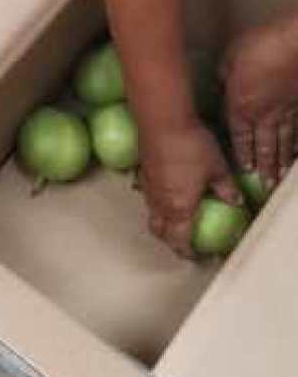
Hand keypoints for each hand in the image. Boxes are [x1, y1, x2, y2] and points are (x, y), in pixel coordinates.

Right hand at [140, 119, 238, 256]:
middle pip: (160, 231)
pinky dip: (156, 199)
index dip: (188, 252)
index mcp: (178, 208)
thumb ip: (226, 189)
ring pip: (152, 212)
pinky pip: (147, 194)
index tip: (196, 255)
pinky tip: (165, 188)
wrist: (163, 120)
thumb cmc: (192, 147)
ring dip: (163, 220)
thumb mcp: (218, 169)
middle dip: (170, 240)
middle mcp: (159, 202)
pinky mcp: (142, 171)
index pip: (180, 240)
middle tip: (184, 241)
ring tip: (176, 216)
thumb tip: (235, 200)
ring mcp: (147, 186)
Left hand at [220, 17, 297, 184]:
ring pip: (283, 144)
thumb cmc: (259, 47)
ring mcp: (286, 112)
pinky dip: (296, 146)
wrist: (295, 45)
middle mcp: (264, 116)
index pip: (240, 138)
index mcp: (241, 107)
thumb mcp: (229, 60)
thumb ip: (224, 79)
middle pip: (263, 147)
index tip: (246, 171)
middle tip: (266, 188)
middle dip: (264, 169)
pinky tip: (295, 155)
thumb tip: (221, 87)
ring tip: (280, 180)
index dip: (243, 154)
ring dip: (280, 163)